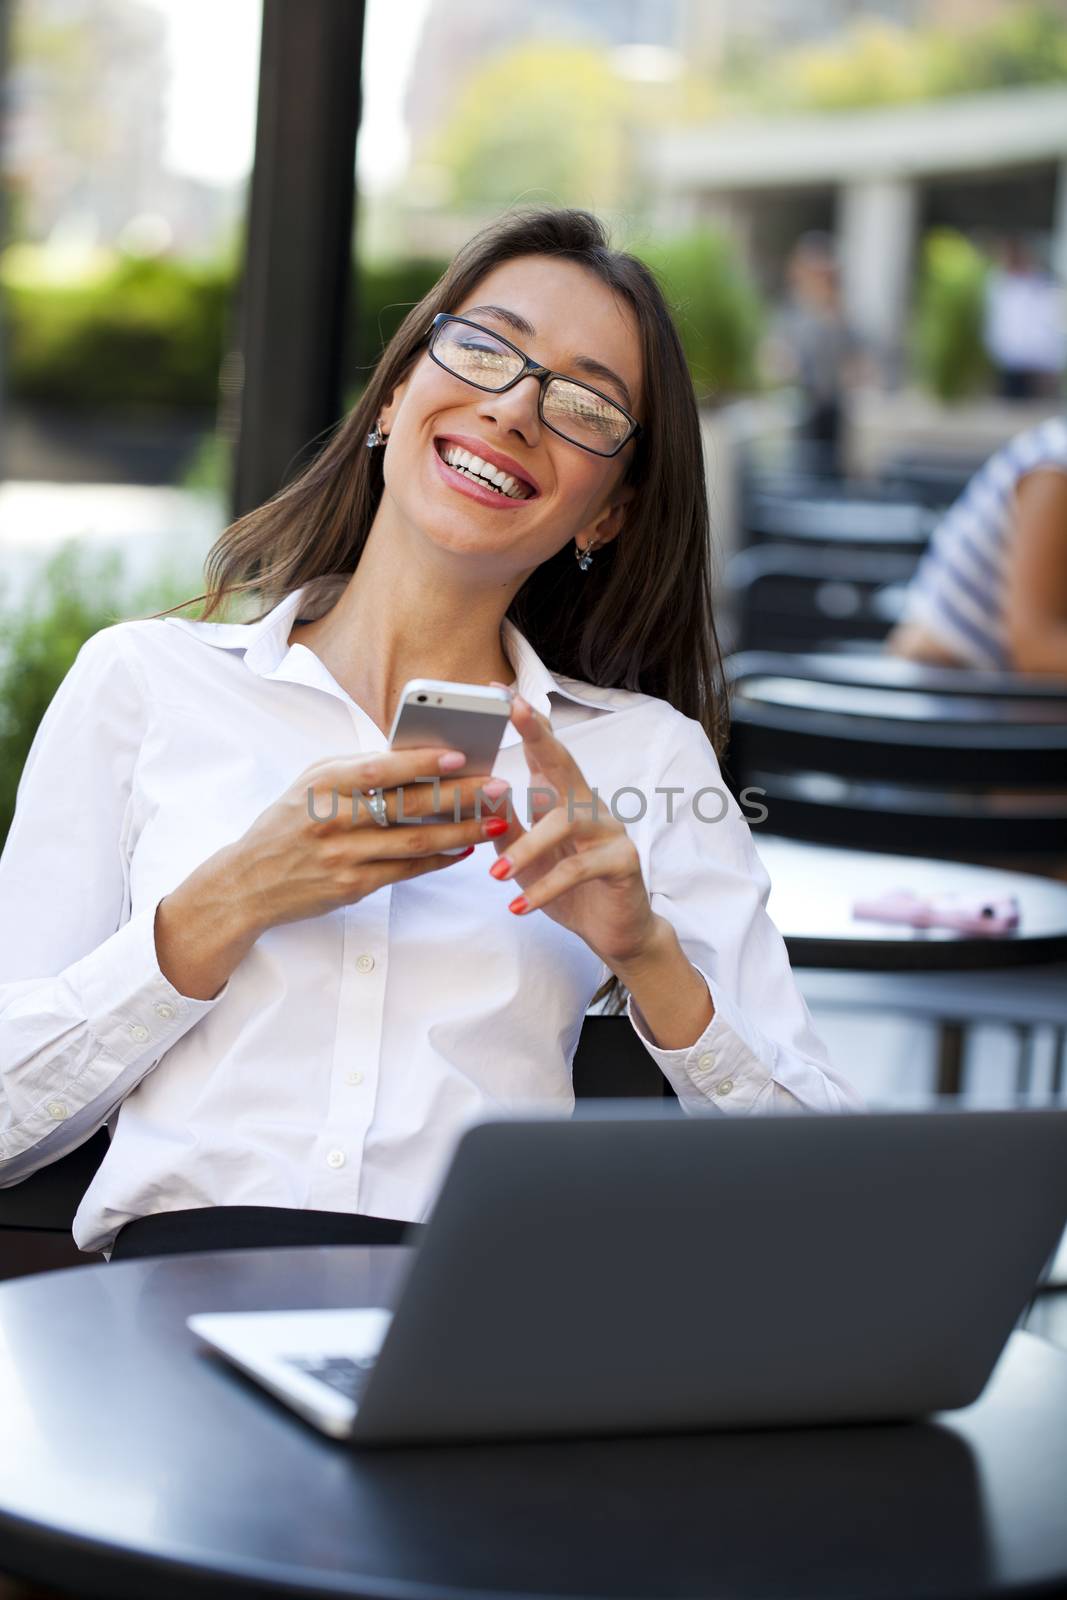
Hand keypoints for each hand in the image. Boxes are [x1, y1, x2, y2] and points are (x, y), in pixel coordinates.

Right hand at [225, 747, 504, 936]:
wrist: (249, 881)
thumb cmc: (287, 823)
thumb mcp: (311, 783)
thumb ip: (356, 769)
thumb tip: (415, 756)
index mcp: (323, 784)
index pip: (379, 770)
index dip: (421, 763)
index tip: (459, 754)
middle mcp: (333, 820)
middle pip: (407, 807)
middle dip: (459, 796)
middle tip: (498, 787)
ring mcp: (343, 856)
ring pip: (415, 843)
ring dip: (461, 832)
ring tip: (494, 822)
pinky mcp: (352, 887)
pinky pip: (406, 871)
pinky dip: (440, 860)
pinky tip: (465, 850)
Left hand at [484, 690, 658, 970]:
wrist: (614, 932)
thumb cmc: (568, 888)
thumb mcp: (525, 858)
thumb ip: (505, 826)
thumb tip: (481, 791)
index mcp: (563, 797)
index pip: (543, 750)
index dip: (524, 720)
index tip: (497, 691)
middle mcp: (588, 804)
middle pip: (563, 760)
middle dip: (536, 732)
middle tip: (511, 709)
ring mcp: (609, 830)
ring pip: (567, 822)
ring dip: (527, 848)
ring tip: (496, 876)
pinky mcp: (622, 862)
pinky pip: (580, 869)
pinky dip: (545, 887)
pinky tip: (519, 906)